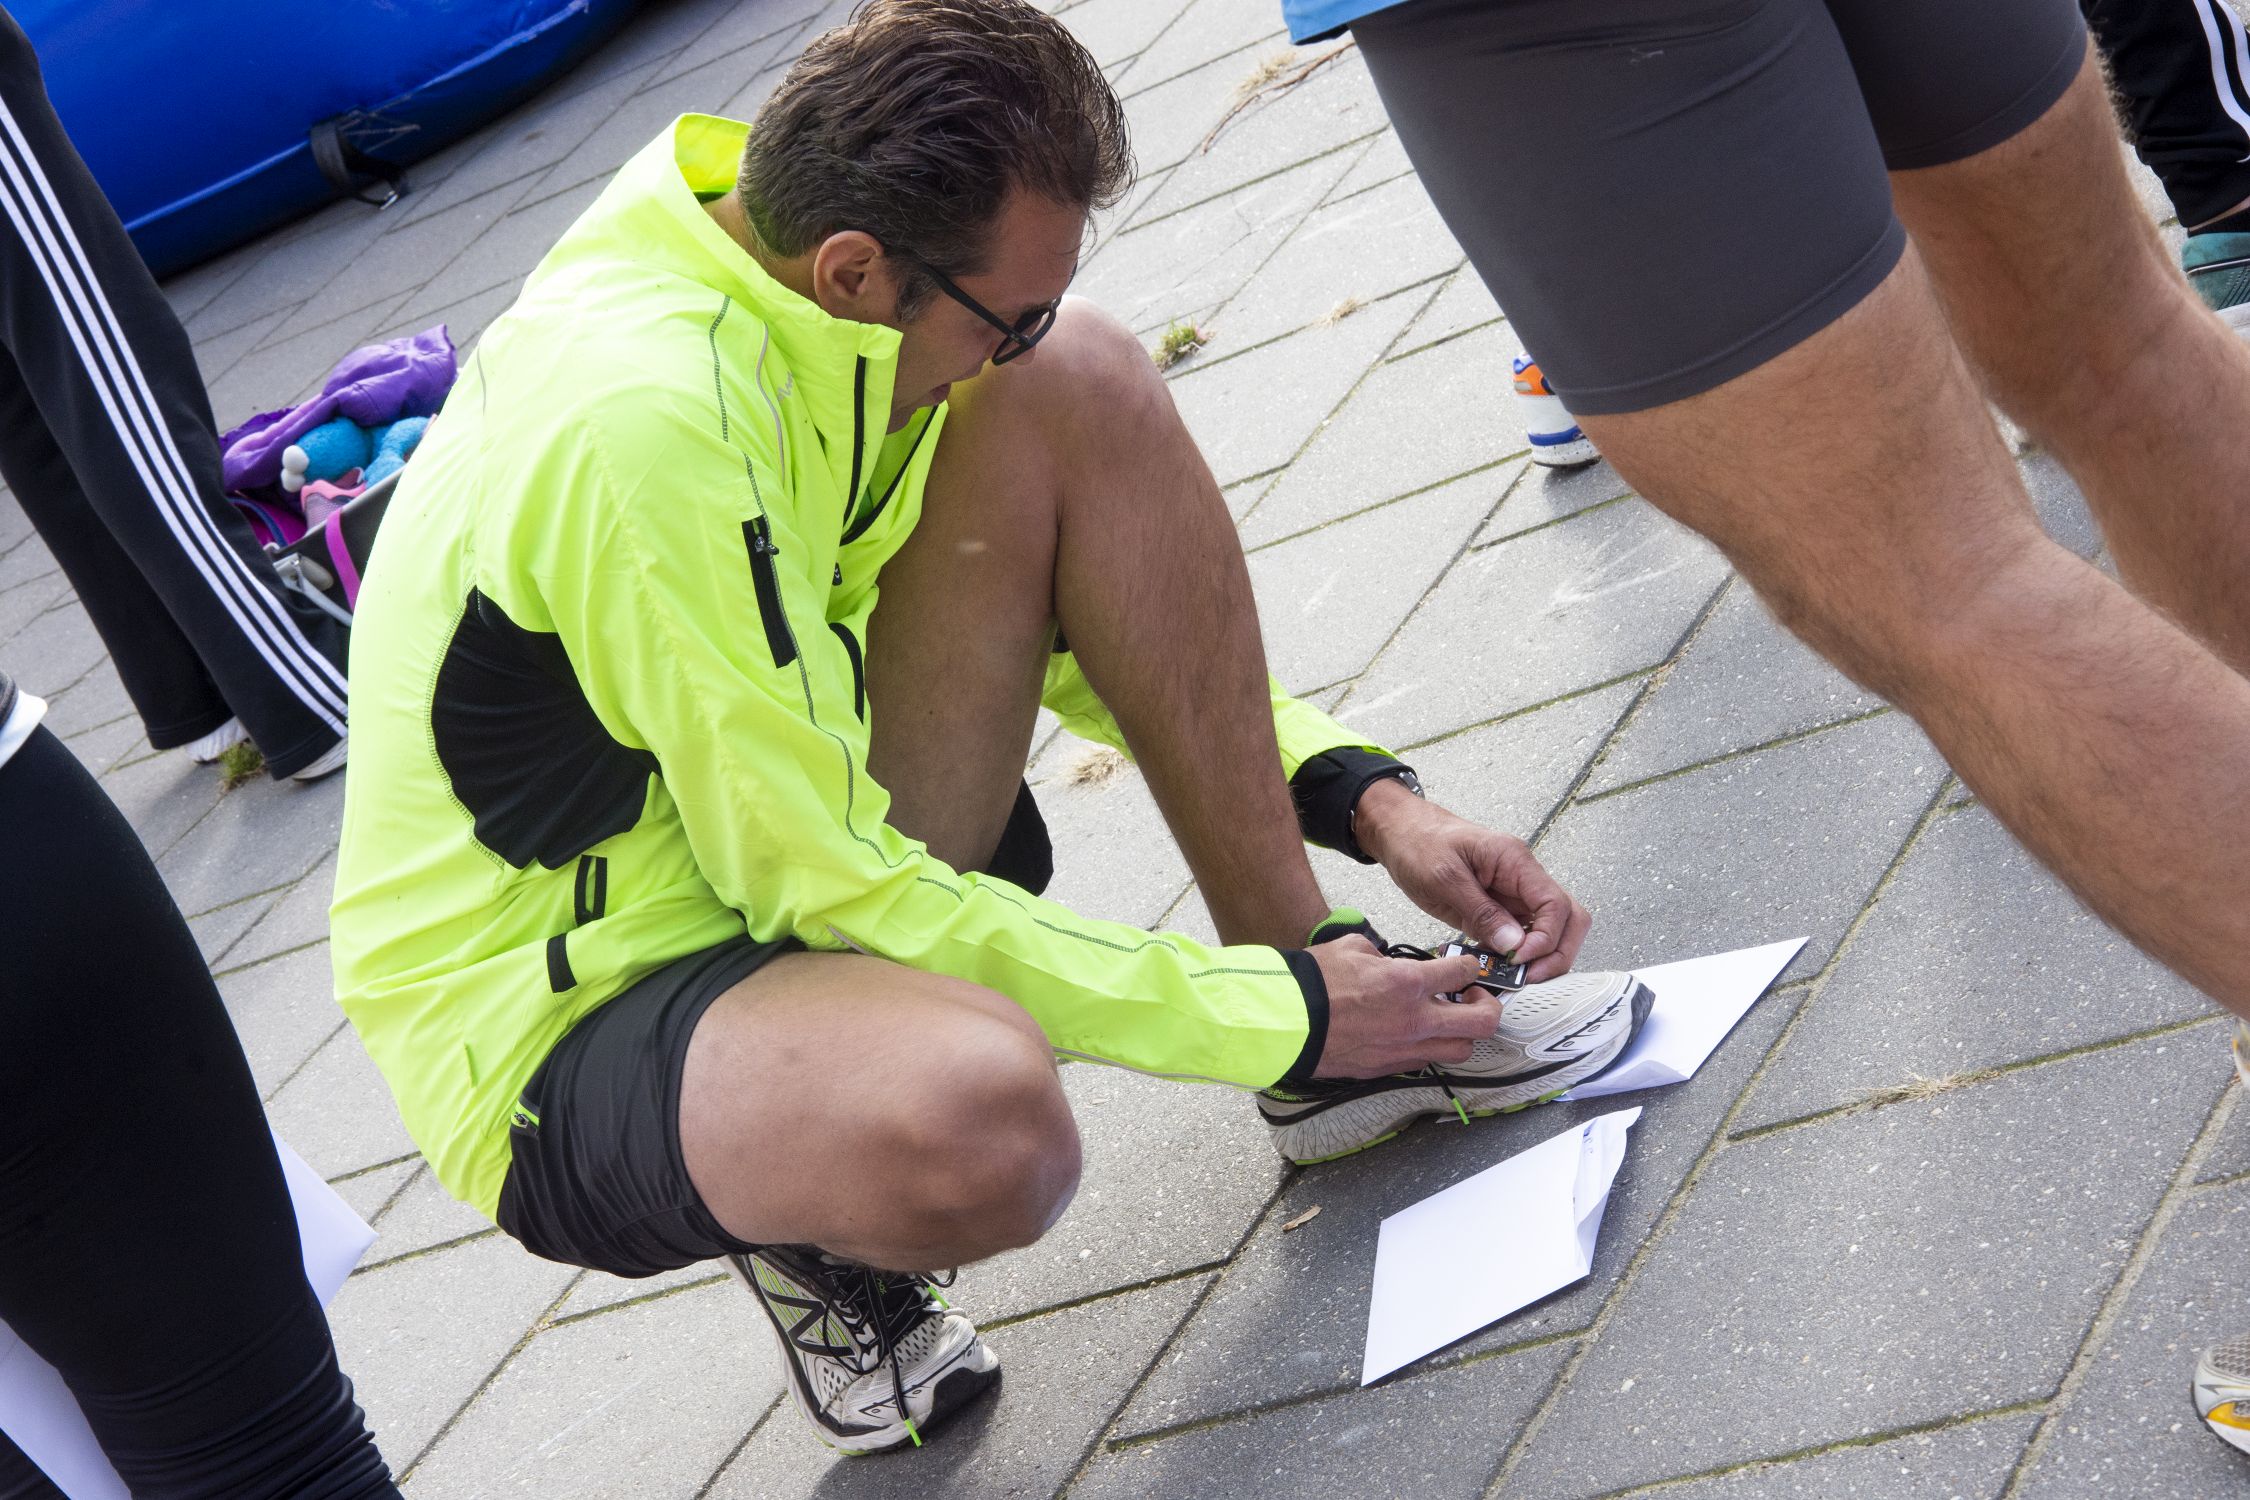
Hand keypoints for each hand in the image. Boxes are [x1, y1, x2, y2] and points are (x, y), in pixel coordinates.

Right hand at [1309, 935, 1495, 1077]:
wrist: (1285, 1022)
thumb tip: (1391, 962)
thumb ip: (1384, 955)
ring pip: (1462, 1050)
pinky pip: (1427, 1061)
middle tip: (1475, 996)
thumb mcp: (1352, 948)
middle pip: (1483, 1021)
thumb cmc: (1312, 984)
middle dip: (1489, 1005)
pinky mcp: (1389, 1067)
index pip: (1464, 972)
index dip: (1470, 965)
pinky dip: (1431, 1047)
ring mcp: (1404, 1048)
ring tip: (1450, 1020)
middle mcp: (1415, 1020)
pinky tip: (1417, 1034)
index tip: (1466, 966)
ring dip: (1463, 1033)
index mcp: (1407, 983)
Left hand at [1354, 779, 1591, 982]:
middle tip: (1528, 977)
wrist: (1401, 831)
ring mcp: (1512, 894)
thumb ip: (1481, 912)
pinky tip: (1495, 965)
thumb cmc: (1419, 842)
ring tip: (1510, 975)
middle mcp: (1522, 877)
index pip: (1556, 905)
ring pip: (1549, 930)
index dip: (1546, 939)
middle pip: (1568, 919)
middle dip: (1556, 953)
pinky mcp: (1497, 908)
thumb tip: (1515, 945)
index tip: (1520, 959)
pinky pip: (1519, 936)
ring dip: (1538, 957)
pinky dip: (1514, 955)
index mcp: (1515, 861)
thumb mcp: (1444, 878)